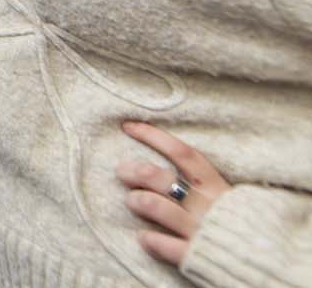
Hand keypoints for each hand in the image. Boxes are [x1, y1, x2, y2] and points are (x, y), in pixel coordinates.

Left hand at [117, 121, 231, 266]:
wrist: (268, 264)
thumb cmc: (243, 226)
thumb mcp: (229, 199)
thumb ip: (202, 185)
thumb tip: (167, 166)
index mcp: (217, 187)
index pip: (183, 153)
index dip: (153, 137)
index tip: (129, 126)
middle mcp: (206, 205)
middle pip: (161, 177)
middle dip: (136, 170)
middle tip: (122, 170)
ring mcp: (198, 230)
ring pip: (155, 206)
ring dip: (137, 200)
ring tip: (132, 200)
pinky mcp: (194, 255)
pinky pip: (163, 245)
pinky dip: (150, 239)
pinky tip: (144, 237)